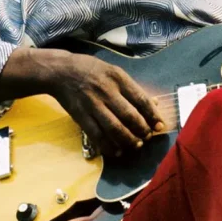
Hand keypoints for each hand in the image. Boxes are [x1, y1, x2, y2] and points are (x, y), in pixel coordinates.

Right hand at [46, 53, 163, 157]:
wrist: (61, 71)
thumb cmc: (91, 69)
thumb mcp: (114, 71)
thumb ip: (132, 88)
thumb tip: (153, 103)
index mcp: (118, 78)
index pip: (140, 99)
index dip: (152, 115)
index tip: (160, 126)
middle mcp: (106, 91)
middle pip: (129, 115)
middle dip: (141, 129)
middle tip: (147, 137)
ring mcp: (92, 104)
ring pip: (114, 127)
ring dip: (127, 140)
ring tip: (136, 145)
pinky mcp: (80, 116)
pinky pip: (96, 134)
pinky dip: (108, 146)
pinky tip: (116, 151)